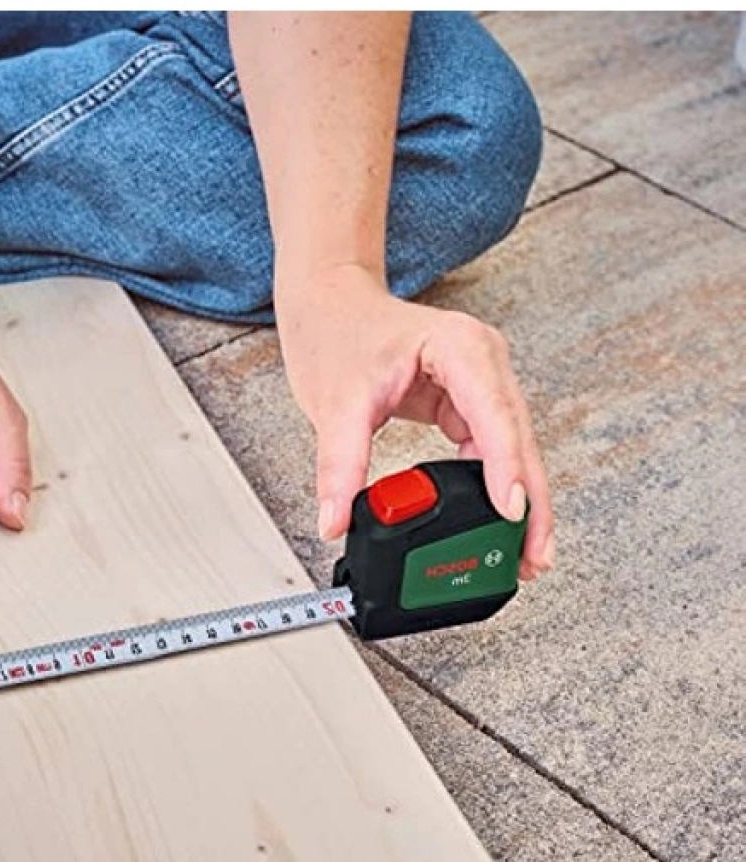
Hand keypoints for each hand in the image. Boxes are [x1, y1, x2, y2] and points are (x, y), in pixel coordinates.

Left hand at [276, 265, 553, 580]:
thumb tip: (337, 521)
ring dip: (520, 499)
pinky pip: (493, 451)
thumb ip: (339, 466)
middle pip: (518, 439)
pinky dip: (497, 486)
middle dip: (529, 500)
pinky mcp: (470, 402)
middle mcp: (482, 361)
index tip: (512, 513)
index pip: (494, 414)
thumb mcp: (335, 403)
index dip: (507, 468)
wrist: (329, 304)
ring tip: (525, 554)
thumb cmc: (339, 332)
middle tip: (532, 556)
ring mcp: (481, 382)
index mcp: (460, 347)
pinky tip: (502, 523)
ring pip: (513, 450)